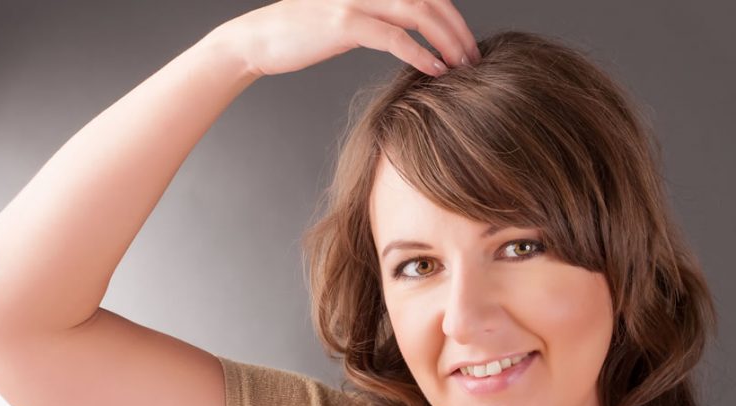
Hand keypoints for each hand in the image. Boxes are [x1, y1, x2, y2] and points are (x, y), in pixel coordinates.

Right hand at [212, 0, 480, 77]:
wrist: (260, 39)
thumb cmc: (305, 34)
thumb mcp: (350, 20)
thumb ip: (381, 19)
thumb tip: (415, 37)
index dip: (454, 16)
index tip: (468, 45)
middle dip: (458, 29)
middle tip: (474, 58)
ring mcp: (357, 0)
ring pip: (418, 13)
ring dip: (446, 41)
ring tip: (462, 65)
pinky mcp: (344, 22)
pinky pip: (394, 37)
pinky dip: (420, 53)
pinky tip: (434, 70)